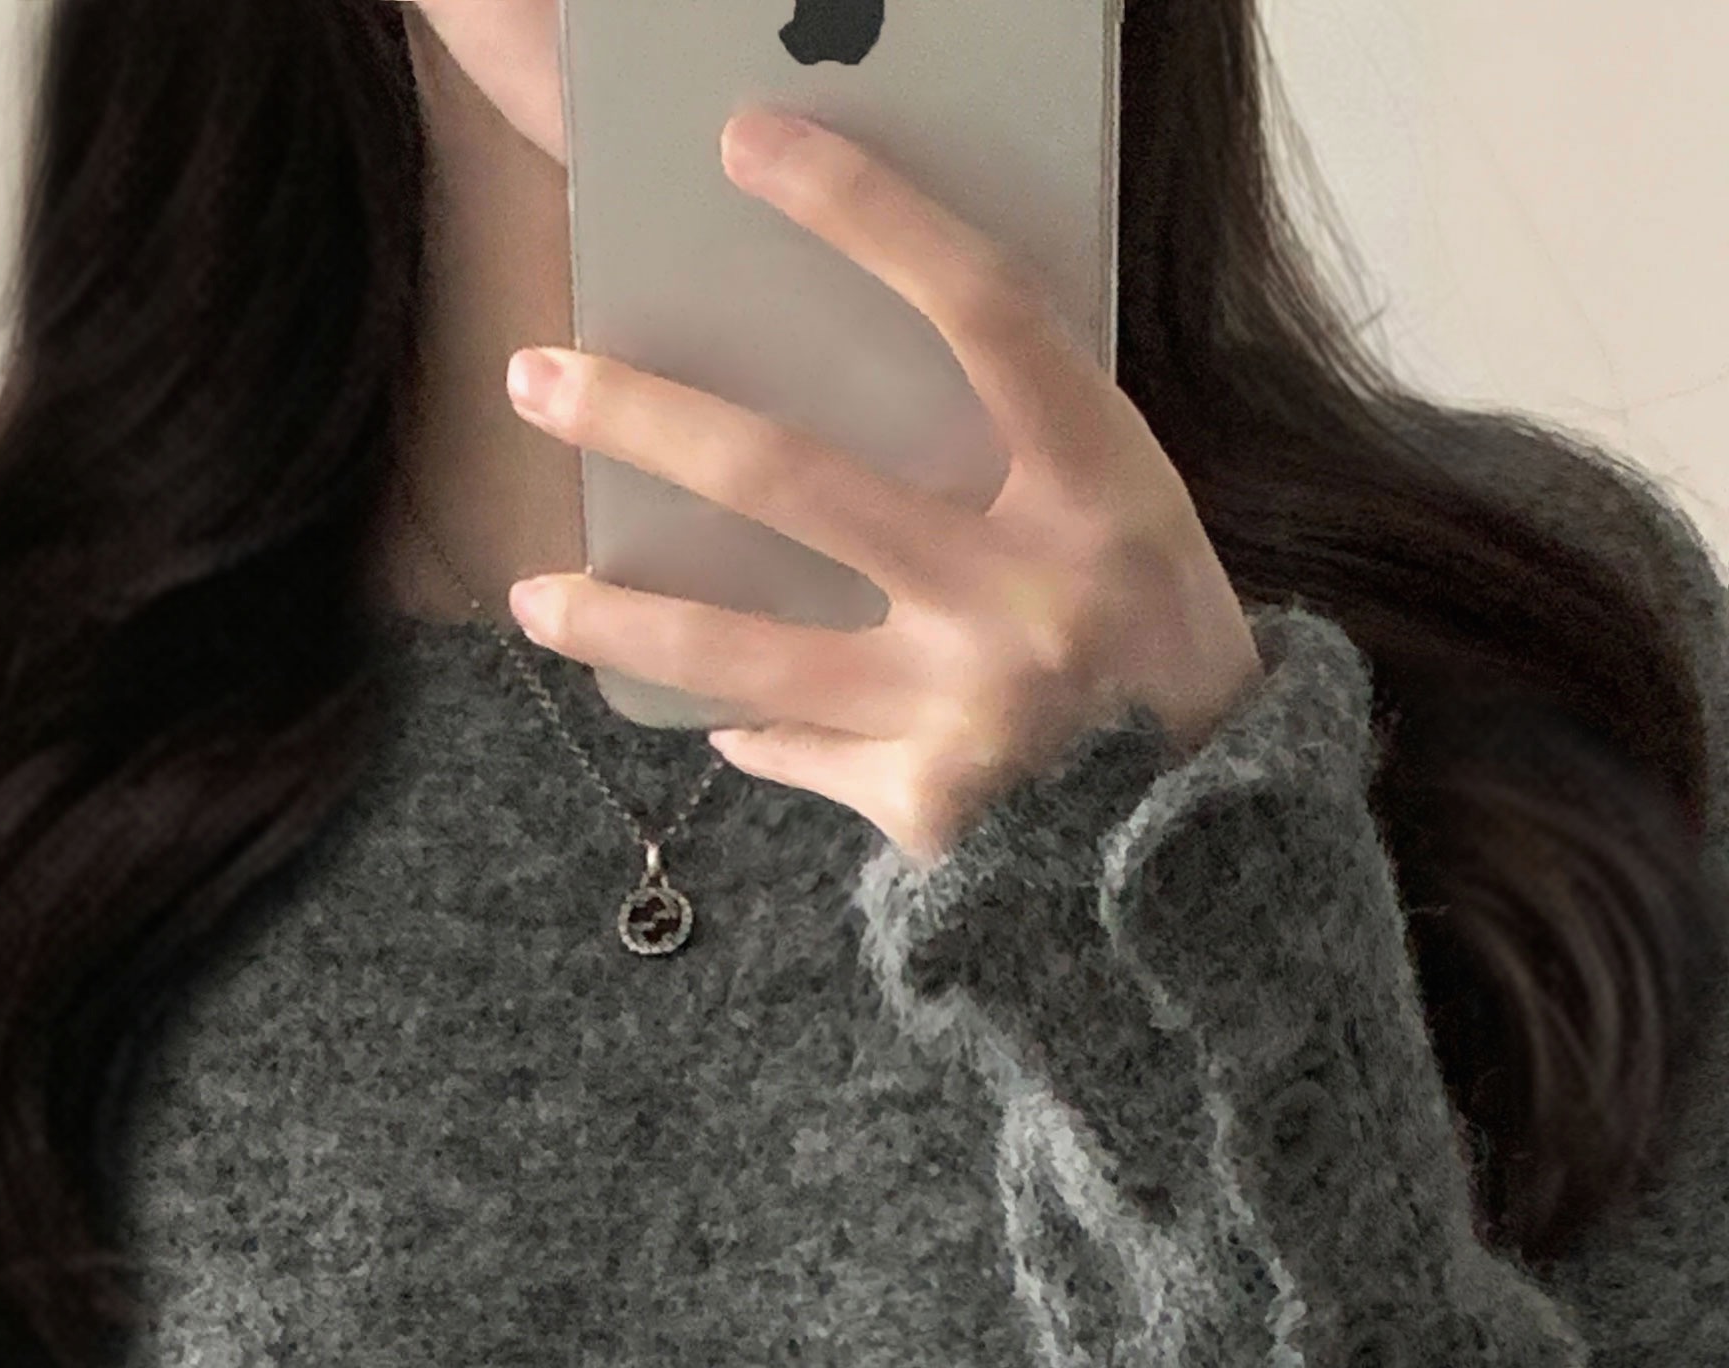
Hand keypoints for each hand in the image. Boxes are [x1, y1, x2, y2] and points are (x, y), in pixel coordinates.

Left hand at [497, 106, 1265, 866]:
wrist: (1211, 849)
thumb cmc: (1157, 652)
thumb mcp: (1127, 521)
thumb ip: (1016, 454)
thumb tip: (845, 386)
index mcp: (1103, 484)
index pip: (979, 309)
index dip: (869, 214)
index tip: (750, 145)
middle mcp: (1028, 589)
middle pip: (791, 480)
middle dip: (643, 421)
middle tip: (535, 376)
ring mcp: (967, 705)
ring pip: (741, 648)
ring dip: (619, 617)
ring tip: (530, 597)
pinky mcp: (924, 806)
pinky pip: (792, 746)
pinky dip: (749, 728)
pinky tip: (711, 714)